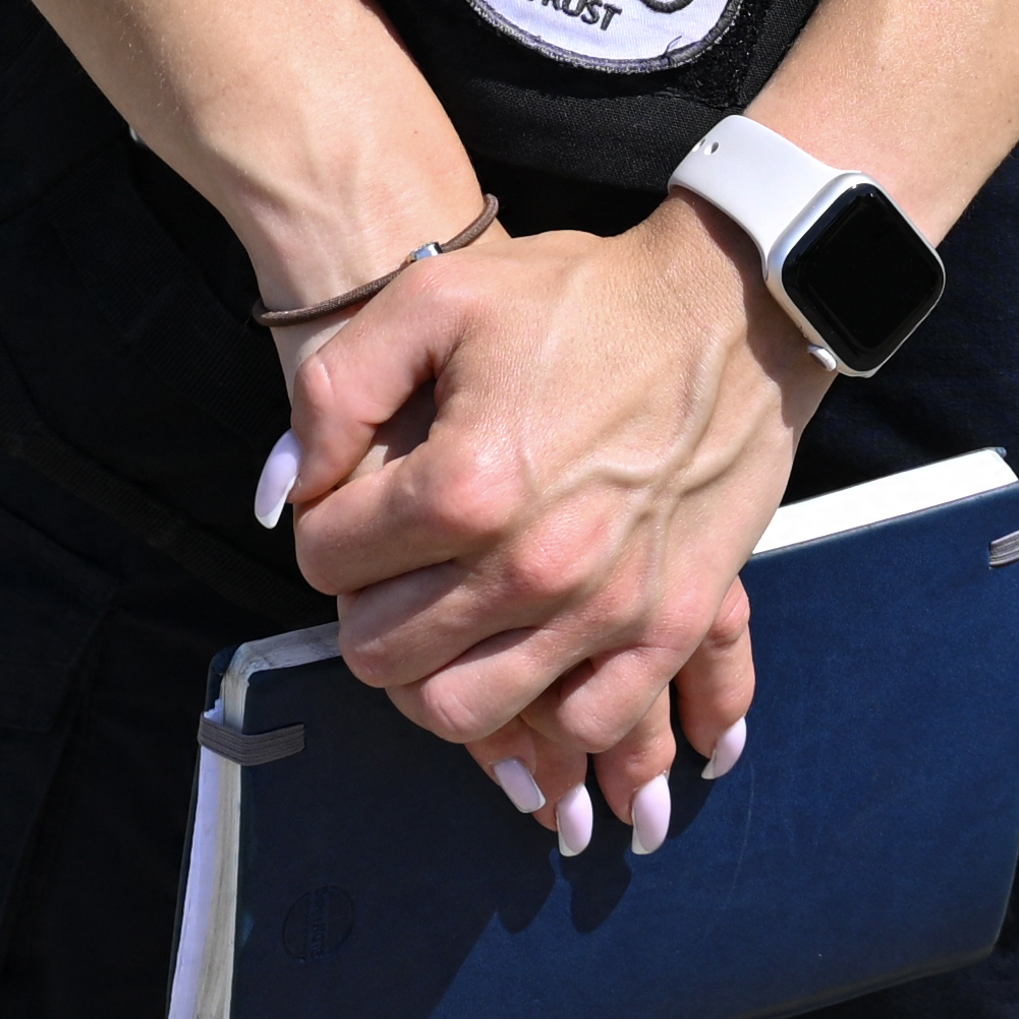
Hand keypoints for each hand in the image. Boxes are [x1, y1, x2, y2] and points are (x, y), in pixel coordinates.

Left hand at [270, 208, 816, 848]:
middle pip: (381, 654)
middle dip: (365, 611)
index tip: (351, 506)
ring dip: (435, 675)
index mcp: (465, 485)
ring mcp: (606, 607)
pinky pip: (584, 721)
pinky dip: (545, 710)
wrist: (728, 306)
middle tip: (390, 567)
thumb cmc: (578, 297)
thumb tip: (290, 493)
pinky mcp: (670, 623)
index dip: (324, 531)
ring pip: (462, 711)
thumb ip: (337, 392)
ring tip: (445, 620)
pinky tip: (529, 657)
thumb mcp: (434, 298)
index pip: (328, 562)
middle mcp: (531, 565)